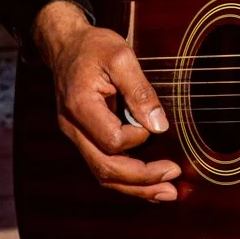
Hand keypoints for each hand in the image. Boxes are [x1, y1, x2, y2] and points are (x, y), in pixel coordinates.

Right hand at [33, 0, 181, 201]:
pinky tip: (150, 183)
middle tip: (174, 181)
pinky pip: (104, 165)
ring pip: (103, 174)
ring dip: (136, 188)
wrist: (66, 45)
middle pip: (105, 168)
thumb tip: (158, 125)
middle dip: (142, 180)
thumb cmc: (93, 47)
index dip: (137, 138)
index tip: (153, 123)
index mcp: (80, 106)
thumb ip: (140, 90)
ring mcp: (76, 136)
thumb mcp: (121, 56)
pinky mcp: (84, 138)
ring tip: (168, 193)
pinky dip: (128, 178)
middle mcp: (73, 128)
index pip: (111, 140)